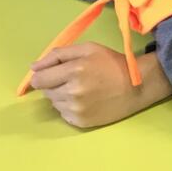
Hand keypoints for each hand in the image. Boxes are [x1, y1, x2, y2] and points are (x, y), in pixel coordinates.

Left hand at [27, 43, 171, 128]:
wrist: (138, 86)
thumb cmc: (113, 63)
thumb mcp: (89, 48)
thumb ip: (58, 54)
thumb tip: (34, 68)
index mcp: (73, 70)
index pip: (38, 79)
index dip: (43, 75)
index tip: (52, 74)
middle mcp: (72, 92)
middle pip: (45, 91)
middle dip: (55, 84)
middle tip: (73, 80)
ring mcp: (76, 109)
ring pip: (54, 103)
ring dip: (62, 96)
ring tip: (81, 90)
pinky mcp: (80, 122)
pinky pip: (63, 114)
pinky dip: (69, 107)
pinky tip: (85, 101)